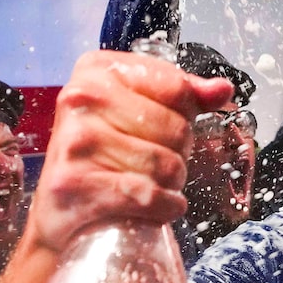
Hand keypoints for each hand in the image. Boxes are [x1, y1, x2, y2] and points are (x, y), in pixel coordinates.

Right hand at [27, 49, 235, 253]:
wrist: (61, 211)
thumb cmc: (103, 157)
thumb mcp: (136, 113)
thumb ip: (182, 96)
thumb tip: (222, 90)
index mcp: (98, 70)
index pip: (177, 87)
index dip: (186, 115)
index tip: (166, 128)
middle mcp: (81, 98)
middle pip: (176, 129)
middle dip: (179, 154)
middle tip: (155, 164)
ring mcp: (76, 141)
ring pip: (166, 165)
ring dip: (171, 184)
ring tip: (151, 185)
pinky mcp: (74, 183)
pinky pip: (147, 195)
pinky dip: (164, 207)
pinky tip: (155, 206)